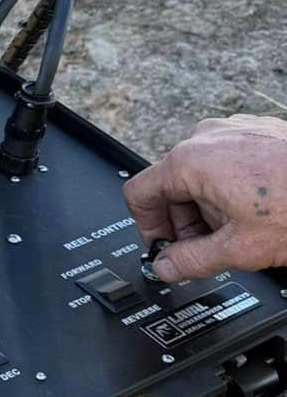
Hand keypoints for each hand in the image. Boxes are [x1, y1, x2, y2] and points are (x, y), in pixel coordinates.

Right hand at [124, 115, 286, 282]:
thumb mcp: (238, 249)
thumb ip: (190, 261)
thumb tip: (167, 267)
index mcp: (190, 161)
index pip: (139, 195)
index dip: (149, 229)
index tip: (166, 249)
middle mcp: (206, 137)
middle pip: (171, 184)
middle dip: (185, 220)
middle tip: (209, 247)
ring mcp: (233, 129)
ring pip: (200, 173)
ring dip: (210, 205)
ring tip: (241, 229)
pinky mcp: (256, 130)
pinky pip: (226, 160)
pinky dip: (232, 186)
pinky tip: (257, 209)